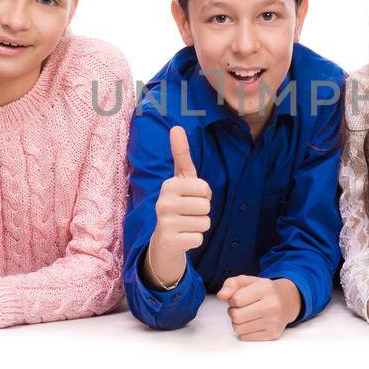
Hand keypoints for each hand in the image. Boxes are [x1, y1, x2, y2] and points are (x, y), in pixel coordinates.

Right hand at [145, 126, 211, 289]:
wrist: (164, 241)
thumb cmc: (179, 205)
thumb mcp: (182, 179)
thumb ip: (181, 154)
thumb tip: (176, 127)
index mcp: (169, 184)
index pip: (204, 188)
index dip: (203, 195)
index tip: (190, 198)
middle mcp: (163, 202)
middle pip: (206, 205)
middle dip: (202, 212)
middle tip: (188, 214)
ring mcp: (164, 222)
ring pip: (205, 222)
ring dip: (200, 226)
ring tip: (186, 225)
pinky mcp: (169, 241)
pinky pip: (199, 238)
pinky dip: (195, 240)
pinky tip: (183, 238)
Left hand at [217, 276, 297, 340]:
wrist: (287, 301)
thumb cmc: (264, 291)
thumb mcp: (248, 281)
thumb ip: (231, 284)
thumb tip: (221, 296)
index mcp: (265, 288)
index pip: (236, 299)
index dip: (232, 299)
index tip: (238, 298)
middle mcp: (272, 305)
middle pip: (236, 316)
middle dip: (233, 312)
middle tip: (241, 308)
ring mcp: (274, 321)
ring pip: (238, 328)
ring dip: (238, 322)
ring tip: (247, 314)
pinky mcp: (272, 334)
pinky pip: (245, 337)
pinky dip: (244, 331)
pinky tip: (252, 322)